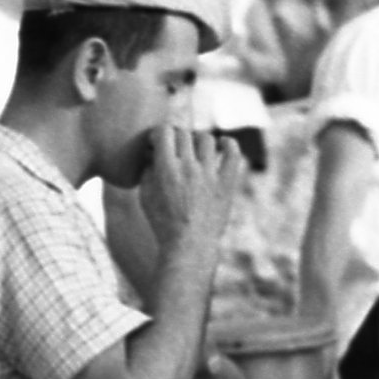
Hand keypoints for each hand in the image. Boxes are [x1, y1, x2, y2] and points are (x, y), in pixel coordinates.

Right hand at [144, 116, 245, 240]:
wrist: (189, 246)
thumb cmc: (163, 223)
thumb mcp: (145, 197)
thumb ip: (147, 171)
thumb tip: (151, 153)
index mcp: (166, 169)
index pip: (164, 131)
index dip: (159, 132)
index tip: (157, 142)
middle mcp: (189, 167)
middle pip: (184, 133)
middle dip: (176, 136)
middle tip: (174, 147)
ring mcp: (210, 174)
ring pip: (206, 139)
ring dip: (198, 139)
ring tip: (194, 149)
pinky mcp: (226, 183)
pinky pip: (233, 154)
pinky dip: (229, 144)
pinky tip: (222, 144)